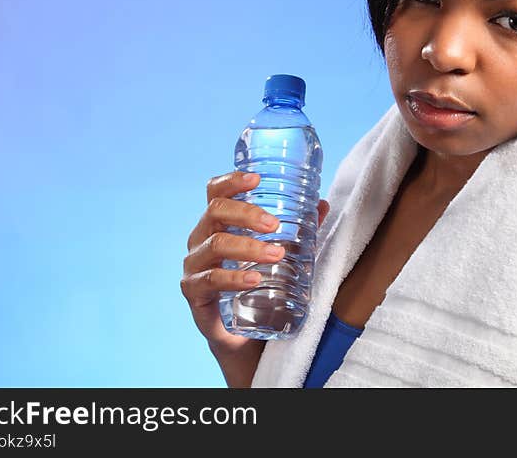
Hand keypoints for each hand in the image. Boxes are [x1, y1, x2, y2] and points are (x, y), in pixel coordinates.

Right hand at [180, 171, 329, 355]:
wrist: (244, 337)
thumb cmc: (258, 285)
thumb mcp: (281, 255)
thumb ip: (299, 230)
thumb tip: (321, 204)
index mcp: (218, 224)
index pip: (216, 192)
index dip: (231, 181)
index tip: (257, 179)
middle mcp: (201, 239)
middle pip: (215, 212)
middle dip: (247, 214)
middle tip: (275, 225)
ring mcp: (194, 266)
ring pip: (214, 244)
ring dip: (248, 247)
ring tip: (276, 254)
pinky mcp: (194, 293)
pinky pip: (210, 280)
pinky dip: (234, 278)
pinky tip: (254, 279)